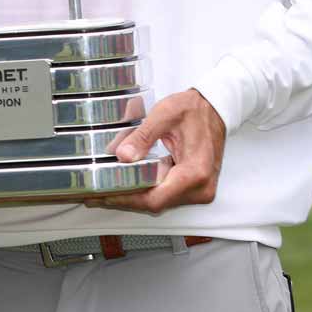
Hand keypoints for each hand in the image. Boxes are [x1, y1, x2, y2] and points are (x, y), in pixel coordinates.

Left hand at [100, 88, 227, 214]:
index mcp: (195, 172)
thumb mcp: (165, 114)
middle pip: (155, 203)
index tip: (104, 195)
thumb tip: (123, 156)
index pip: (155, 198)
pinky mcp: (195, 188)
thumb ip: (143, 136)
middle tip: (95, 194)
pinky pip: (166, 195)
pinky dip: (145, 191)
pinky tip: (126, 184)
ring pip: (159, 202)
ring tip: (105, 189)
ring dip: (133, 196)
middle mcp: (200, 188)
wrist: (217, 108)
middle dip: (124, 198)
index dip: (126, 199)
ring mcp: (199, 190)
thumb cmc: (196, 110)